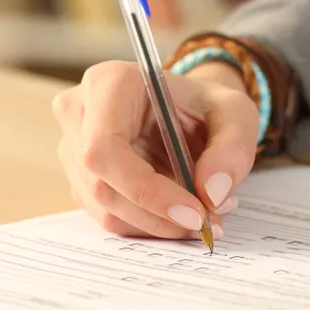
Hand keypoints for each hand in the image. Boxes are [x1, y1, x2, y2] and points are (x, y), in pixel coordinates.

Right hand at [52, 59, 258, 238]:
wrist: (188, 110)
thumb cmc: (205, 105)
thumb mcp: (236, 115)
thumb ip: (232, 149)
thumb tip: (212, 194)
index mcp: (109, 83)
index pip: (105, 148)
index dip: (146, 189)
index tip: (195, 212)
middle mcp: (78, 112)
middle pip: (103, 185)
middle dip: (159, 215)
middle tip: (210, 222)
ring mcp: (73, 148)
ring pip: (106, 209)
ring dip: (158, 225)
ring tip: (205, 214)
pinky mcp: (80, 178)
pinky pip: (110, 217)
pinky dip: (150, 226)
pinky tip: (180, 213)